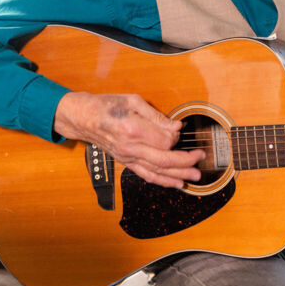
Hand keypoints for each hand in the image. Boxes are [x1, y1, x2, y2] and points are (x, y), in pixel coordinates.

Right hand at [53, 92, 203, 188]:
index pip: (164, 140)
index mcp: (132, 129)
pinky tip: (177, 184)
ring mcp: (128, 158)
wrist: (83, 118)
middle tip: (201, 157)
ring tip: (195, 176)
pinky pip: (146, 176)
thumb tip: (176, 127)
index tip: (179, 129)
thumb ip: (156, 116)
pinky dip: (163, 181)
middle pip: (164, 160)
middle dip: (186, 161)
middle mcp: (130, 148)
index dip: (176, 137)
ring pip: (157, 172)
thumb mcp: (132, 101)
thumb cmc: (107, 106)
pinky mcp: (126, 163)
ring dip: (178, 175)